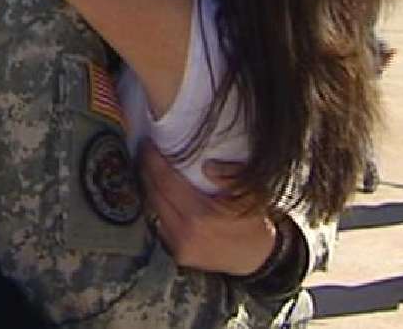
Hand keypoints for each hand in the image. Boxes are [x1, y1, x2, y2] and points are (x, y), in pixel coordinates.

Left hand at [138, 140, 273, 274]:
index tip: (148, 144)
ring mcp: (179, 246)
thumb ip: (229, 175)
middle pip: (154, 194)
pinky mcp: (177, 254)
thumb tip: (206, 166)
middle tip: (146, 152)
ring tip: (150, 168)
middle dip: (147, 170)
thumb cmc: (253, 222)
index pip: (166, 182)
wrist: (257, 258)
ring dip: (149, 187)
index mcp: (201, 216)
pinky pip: (159, 223)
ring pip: (152, 209)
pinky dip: (157, 205)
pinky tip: (159, 192)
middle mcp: (184, 233)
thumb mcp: (250, 193)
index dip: (154, 161)